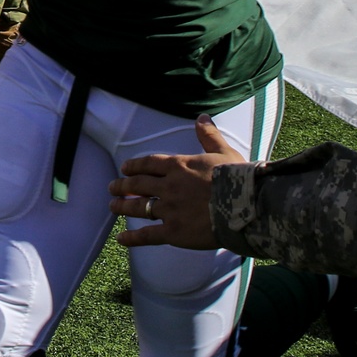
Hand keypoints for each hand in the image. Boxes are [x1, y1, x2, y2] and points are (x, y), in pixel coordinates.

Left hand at [107, 120, 243, 250]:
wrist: (244, 205)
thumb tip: (202, 117)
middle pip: (138, 185)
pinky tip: (121, 239)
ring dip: (123, 207)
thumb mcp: (222, 151)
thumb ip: (209, 135)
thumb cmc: (237, 177)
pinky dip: (133, 238)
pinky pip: (147, 235)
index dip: (134, 166)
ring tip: (113, 206)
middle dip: (123, 186)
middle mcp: (169, 187)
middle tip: (112, 187)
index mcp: (179, 166)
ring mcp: (169, 210)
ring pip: (139, 208)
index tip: (124, 168)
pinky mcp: (174, 232)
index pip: (149, 164)